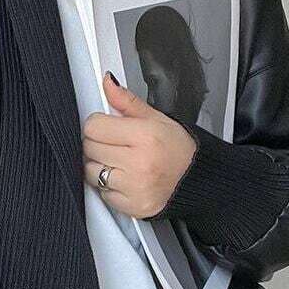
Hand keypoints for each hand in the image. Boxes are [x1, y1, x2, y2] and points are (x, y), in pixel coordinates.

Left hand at [82, 72, 196, 218]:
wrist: (199, 180)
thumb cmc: (179, 148)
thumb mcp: (157, 118)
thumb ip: (127, 102)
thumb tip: (107, 82)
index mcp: (145, 136)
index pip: (94, 126)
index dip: (98, 124)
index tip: (107, 126)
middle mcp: (139, 163)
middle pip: (89, 148)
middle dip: (97, 143)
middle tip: (115, 144)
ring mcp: (134, 187)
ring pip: (90, 171)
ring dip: (99, 165)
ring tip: (119, 161)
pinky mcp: (131, 206)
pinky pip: (101, 193)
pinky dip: (107, 186)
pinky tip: (124, 178)